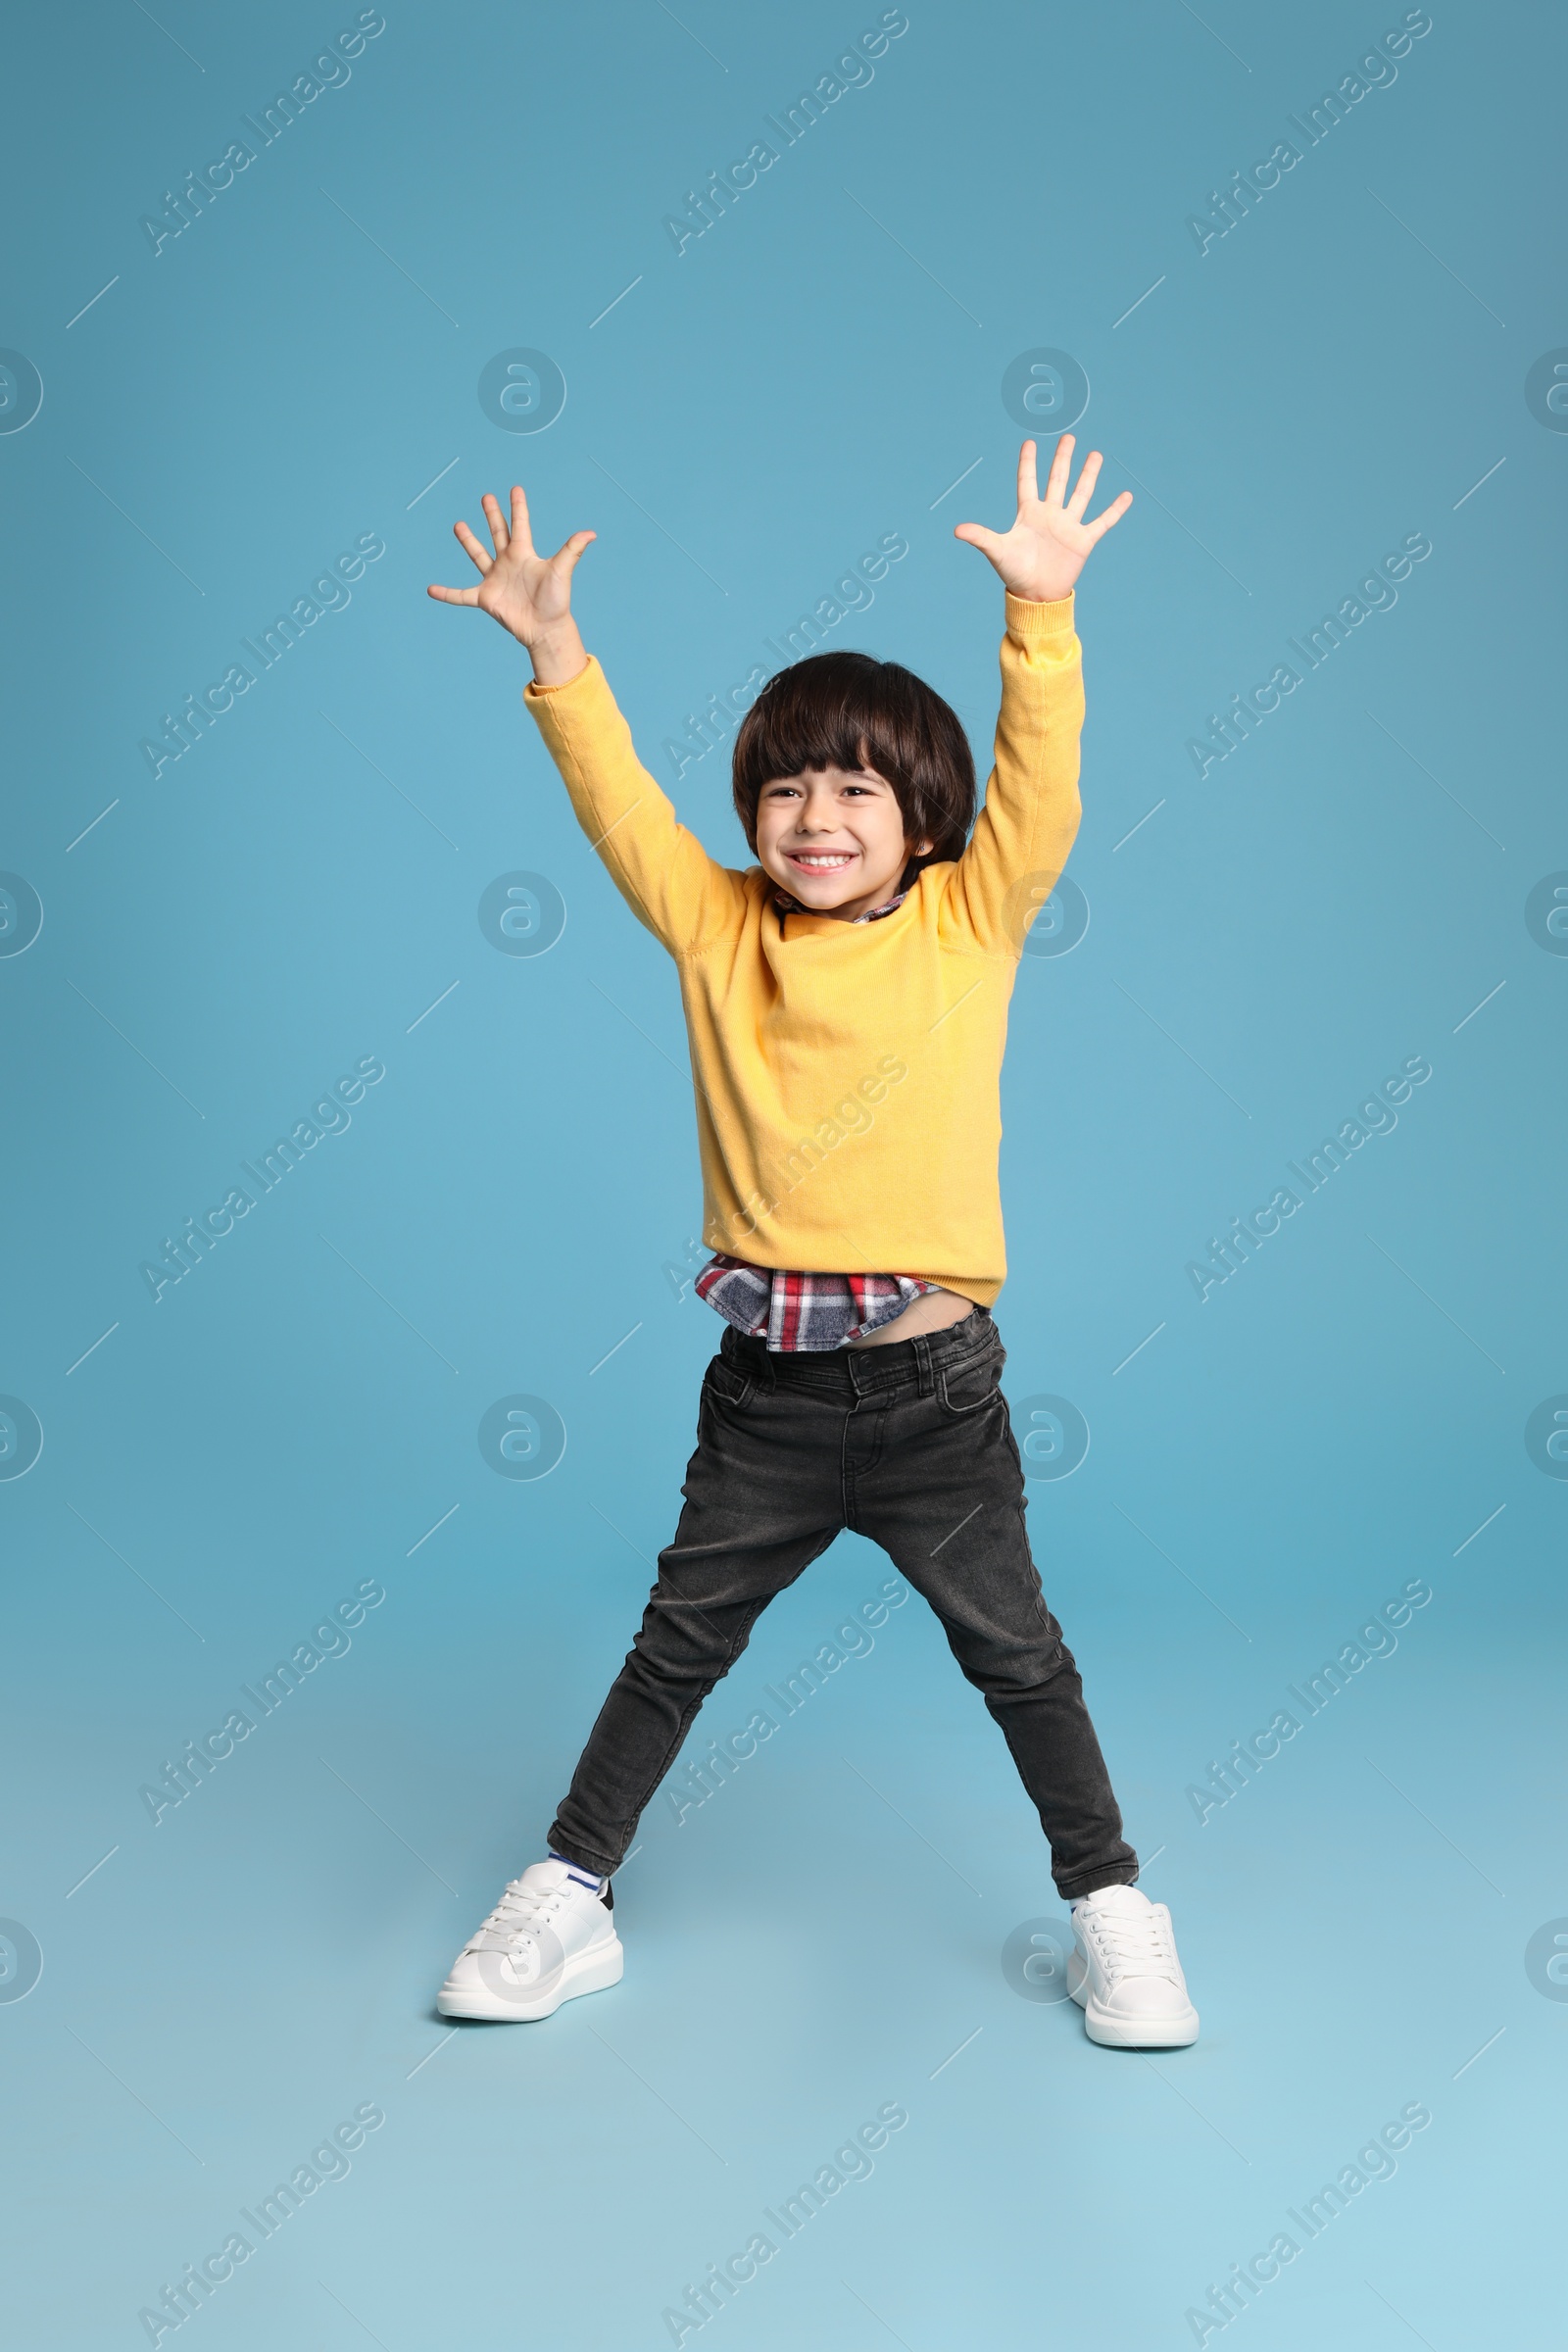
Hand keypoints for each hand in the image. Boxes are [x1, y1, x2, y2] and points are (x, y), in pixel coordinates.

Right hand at [427, 486, 593, 682]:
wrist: (546, 629)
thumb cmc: (556, 601)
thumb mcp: (562, 571)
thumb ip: (572, 550)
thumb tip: (591, 533)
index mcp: (524, 554)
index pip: (520, 524)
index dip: (517, 507)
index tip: (515, 488)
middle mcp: (508, 563)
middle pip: (498, 533)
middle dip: (492, 515)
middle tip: (486, 497)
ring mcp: (495, 579)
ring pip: (478, 555)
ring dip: (469, 541)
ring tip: (459, 524)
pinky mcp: (486, 598)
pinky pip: (461, 595)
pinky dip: (447, 594)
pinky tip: (431, 590)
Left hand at [954, 436, 1130, 602]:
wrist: (1035, 596)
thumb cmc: (1014, 573)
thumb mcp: (997, 551)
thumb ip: (980, 536)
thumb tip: (956, 530)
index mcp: (1029, 513)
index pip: (1028, 481)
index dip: (1028, 463)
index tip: (1029, 442)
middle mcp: (1050, 515)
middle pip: (1057, 480)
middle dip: (1063, 458)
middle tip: (1068, 437)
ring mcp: (1068, 526)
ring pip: (1081, 494)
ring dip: (1088, 475)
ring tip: (1096, 454)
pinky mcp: (1083, 541)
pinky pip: (1103, 522)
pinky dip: (1115, 510)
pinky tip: (1126, 495)